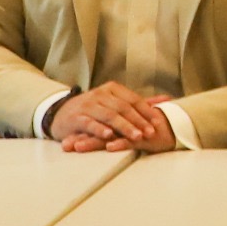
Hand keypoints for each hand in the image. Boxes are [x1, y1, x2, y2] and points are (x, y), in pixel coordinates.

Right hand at [50, 83, 176, 153]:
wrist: (60, 112)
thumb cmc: (93, 109)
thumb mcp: (115, 102)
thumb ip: (140, 102)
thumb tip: (167, 99)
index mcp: (112, 89)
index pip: (133, 99)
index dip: (146, 111)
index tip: (158, 123)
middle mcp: (100, 94)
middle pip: (123, 108)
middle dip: (138, 121)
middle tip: (150, 132)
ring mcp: (87, 105)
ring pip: (109, 115)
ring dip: (124, 126)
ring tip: (136, 136)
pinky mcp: (76, 117)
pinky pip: (90, 123)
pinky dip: (100, 129)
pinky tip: (109, 136)